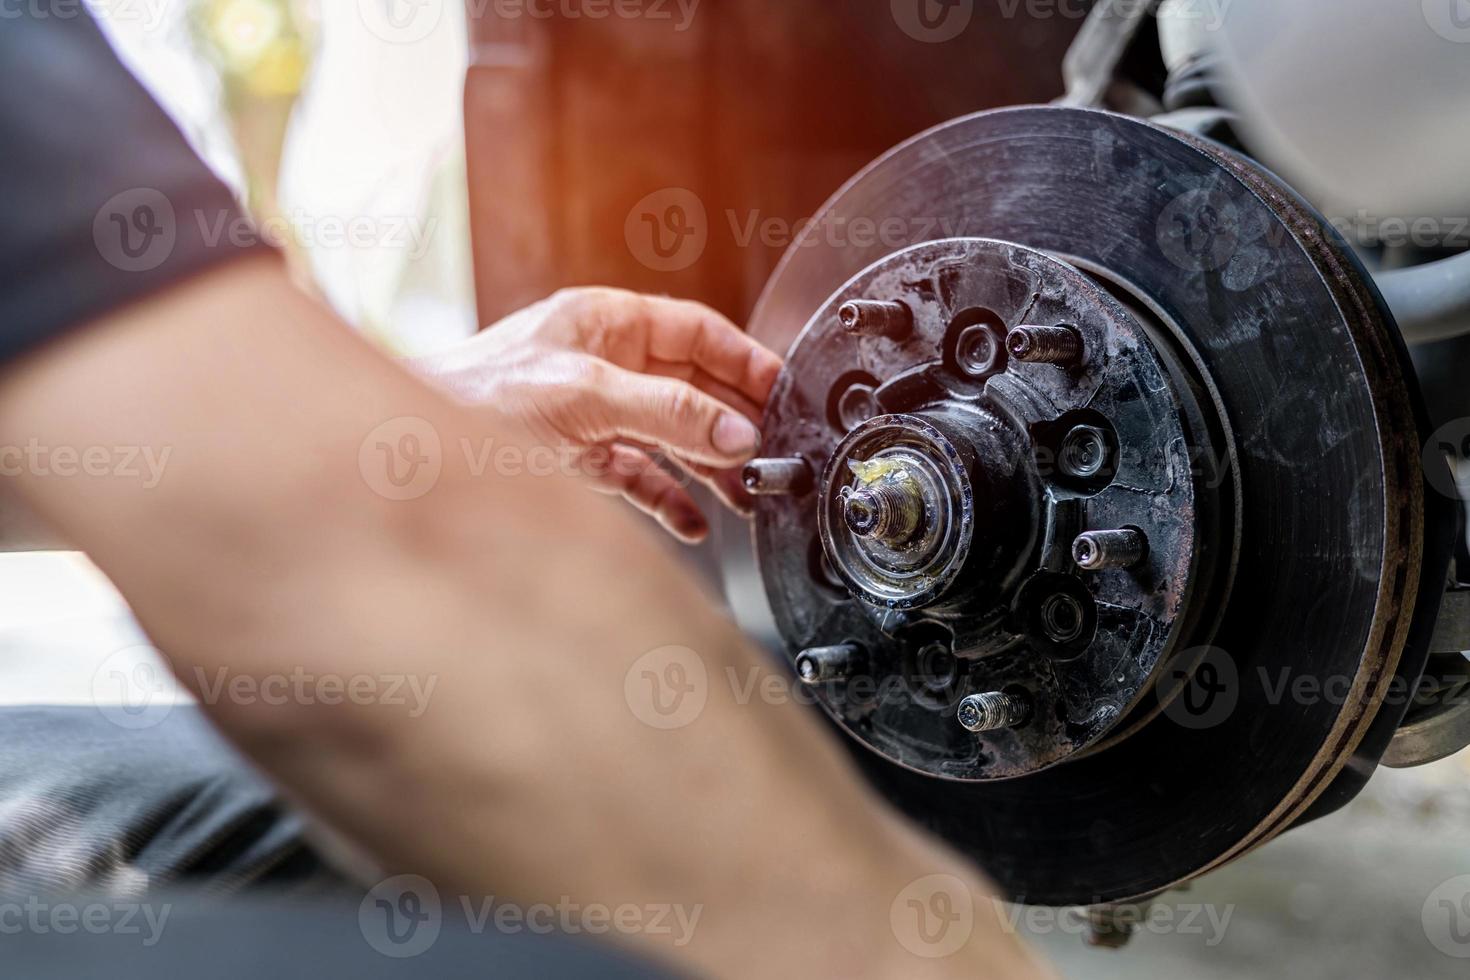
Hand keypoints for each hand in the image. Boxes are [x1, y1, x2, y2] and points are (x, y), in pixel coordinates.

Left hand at [410, 288, 782, 542]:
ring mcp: (588, 412)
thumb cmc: (471, 400)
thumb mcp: (582, 396)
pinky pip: (637, 476)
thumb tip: (735, 431)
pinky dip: (668, 500)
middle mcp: (601, 363)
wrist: (401, 455)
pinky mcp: (574, 457)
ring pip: (669, 436)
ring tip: (746, 499)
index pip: (697, 332)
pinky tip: (693, 525)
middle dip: (733, 424)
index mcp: (605, 323)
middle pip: (690, 388)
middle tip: (773, 456)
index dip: (745, 360)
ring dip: (709, 469)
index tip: (785, 392)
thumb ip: (665, 413)